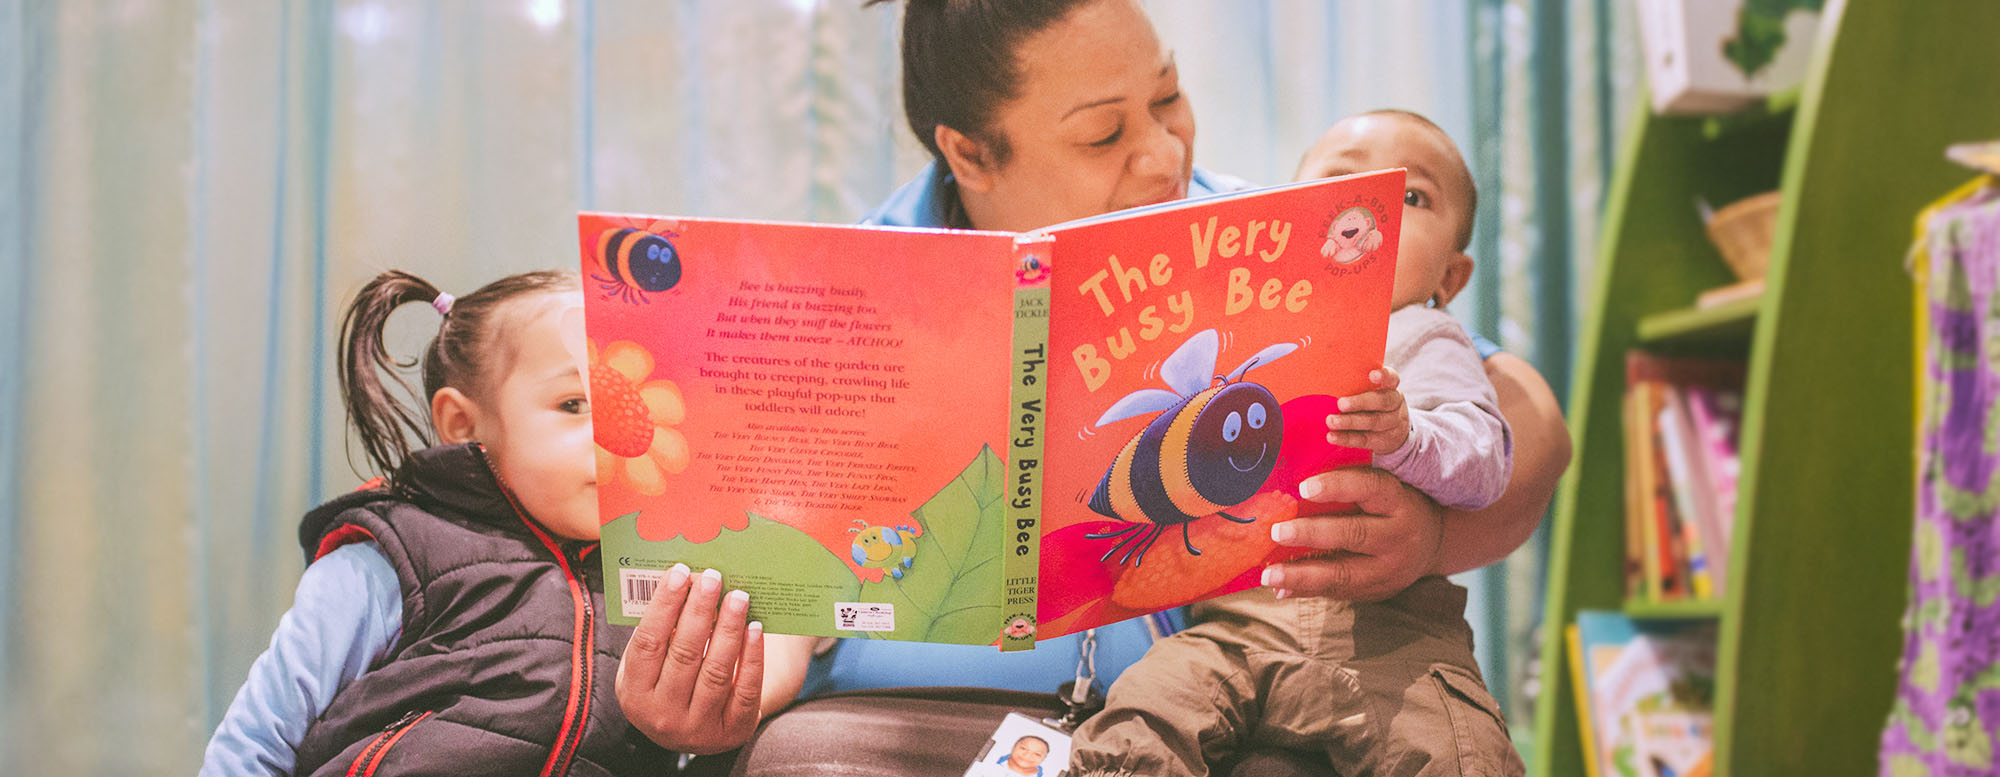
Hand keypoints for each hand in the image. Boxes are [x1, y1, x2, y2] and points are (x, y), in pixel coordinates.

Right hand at [616, 564, 765, 754]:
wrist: (695, 731)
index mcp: (635, 694)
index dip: (664, 605)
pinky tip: (755, 629)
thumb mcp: (650, 665)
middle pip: (684, 654)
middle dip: (700, 611)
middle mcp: (662, 716)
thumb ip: (660, 630)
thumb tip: (687, 581)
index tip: (681, 572)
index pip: (648, 643)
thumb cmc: (668, 682)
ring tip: (738, 597)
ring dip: (729, 628)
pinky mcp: (733, 732)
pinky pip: (746, 689)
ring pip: (716, 671)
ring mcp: (698, 729)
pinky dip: (752, 656)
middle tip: (713, 578)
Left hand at [1259, 467, 1444, 600]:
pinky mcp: (1378, 591)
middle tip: (1276, 532)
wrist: (1434, 543)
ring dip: (1302, 575)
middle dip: (1312, 534)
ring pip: (1344, 573)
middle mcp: (1398, 535)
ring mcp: (1389, 569)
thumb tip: (1296, 487)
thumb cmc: (1395, 506)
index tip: (1304, 487)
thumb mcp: (1384, 490)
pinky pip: (1338, 592)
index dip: (1338, 486)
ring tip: (1269, 575)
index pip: (1371, 488)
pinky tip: (1281, 587)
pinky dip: (1307, 590)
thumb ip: (1351, 486)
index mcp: (1398, 501)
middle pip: (1355, 534)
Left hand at [1326, 367, 1407, 452]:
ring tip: (1331, 421)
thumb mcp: (1371, 390)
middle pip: (1382, 401)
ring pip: (1373, 422)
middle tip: (1340, 404)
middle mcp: (1395, 404)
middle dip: (1360, 402)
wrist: (1394, 430)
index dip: (1384, 376)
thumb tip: (1325, 377)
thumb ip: (1356, 383)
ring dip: (1350, 422)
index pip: (1391, 378)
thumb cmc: (1372, 401)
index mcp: (1390, 387)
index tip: (1372, 375)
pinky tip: (1332, 436)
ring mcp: (1392, 423)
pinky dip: (1347, 438)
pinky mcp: (1383, 441)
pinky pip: (1364, 439)